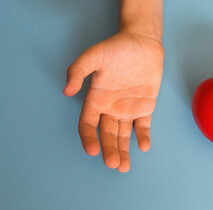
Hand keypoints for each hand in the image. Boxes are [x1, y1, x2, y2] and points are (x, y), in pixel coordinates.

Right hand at [63, 31, 163, 172]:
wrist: (142, 41)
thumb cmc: (116, 47)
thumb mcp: (94, 55)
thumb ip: (78, 70)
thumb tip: (67, 90)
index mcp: (95, 99)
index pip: (88, 125)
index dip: (89, 138)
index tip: (92, 150)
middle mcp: (110, 108)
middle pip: (107, 135)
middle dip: (109, 150)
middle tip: (113, 164)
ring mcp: (127, 109)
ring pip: (123, 135)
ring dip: (123, 151)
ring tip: (124, 166)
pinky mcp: (145, 107)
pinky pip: (142, 126)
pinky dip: (142, 137)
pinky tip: (143, 146)